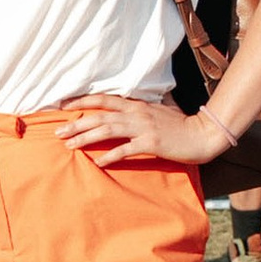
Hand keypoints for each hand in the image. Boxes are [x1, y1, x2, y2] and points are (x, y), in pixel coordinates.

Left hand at [56, 92, 218, 169]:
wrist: (203, 134)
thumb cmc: (181, 124)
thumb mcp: (159, 110)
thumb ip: (142, 108)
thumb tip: (130, 105)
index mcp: (136, 105)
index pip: (103, 99)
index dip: (82, 102)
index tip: (63, 107)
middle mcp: (136, 113)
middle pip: (99, 116)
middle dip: (76, 124)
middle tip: (58, 132)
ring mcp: (143, 127)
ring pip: (107, 130)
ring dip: (86, 138)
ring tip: (69, 145)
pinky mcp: (151, 143)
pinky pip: (126, 149)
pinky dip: (110, 155)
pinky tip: (98, 162)